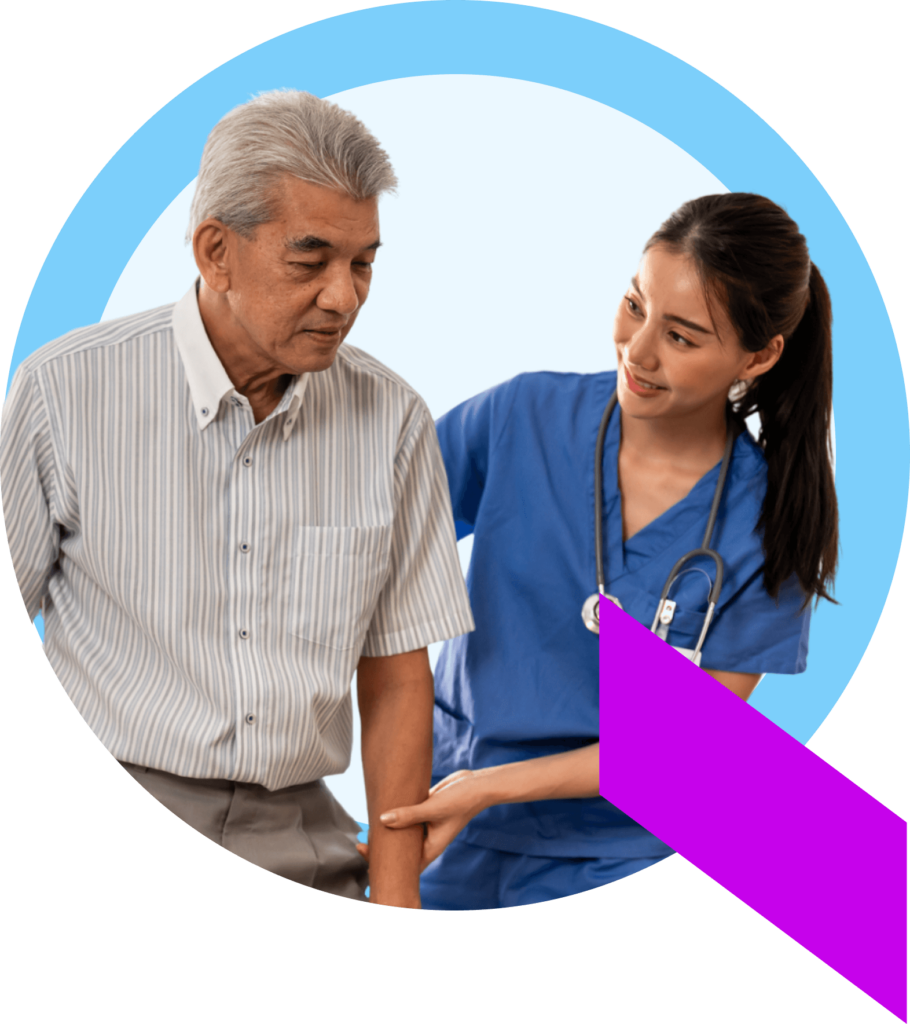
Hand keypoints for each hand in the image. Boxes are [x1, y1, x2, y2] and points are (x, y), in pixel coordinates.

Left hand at [357, 769, 487, 872]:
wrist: (478, 784)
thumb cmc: (461, 801)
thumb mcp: (433, 809)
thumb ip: (408, 815)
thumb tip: (382, 820)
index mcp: (431, 847)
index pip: (405, 865)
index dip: (386, 864)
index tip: (367, 854)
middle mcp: (427, 839)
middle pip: (401, 850)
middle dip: (383, 848)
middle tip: (363, 842)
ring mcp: (427, 824)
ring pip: (404, 831)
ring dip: (390, 828)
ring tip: (369, 826)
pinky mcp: (426, 808)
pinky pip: (408, 814)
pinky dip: (398, 812)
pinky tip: (384, 807)